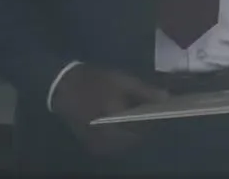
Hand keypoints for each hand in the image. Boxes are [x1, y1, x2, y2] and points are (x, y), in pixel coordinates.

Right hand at [51, 63, 169, 154]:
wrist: (62, 85)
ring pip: (125, 140)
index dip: (154, 120)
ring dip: (132, 128)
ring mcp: (99, 145)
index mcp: (116, 128)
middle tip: (148, 107)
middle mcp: (108, 142)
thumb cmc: (93, 82)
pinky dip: (121, 131)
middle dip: (144, 124)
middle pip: (135, 138)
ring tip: (135, 110)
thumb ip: (145, 92)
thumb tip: (167, 98)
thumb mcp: (122, 82)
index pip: (145, 131)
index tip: (161, 109)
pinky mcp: (93, 144)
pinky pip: (114, 141)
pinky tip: (121, 115)